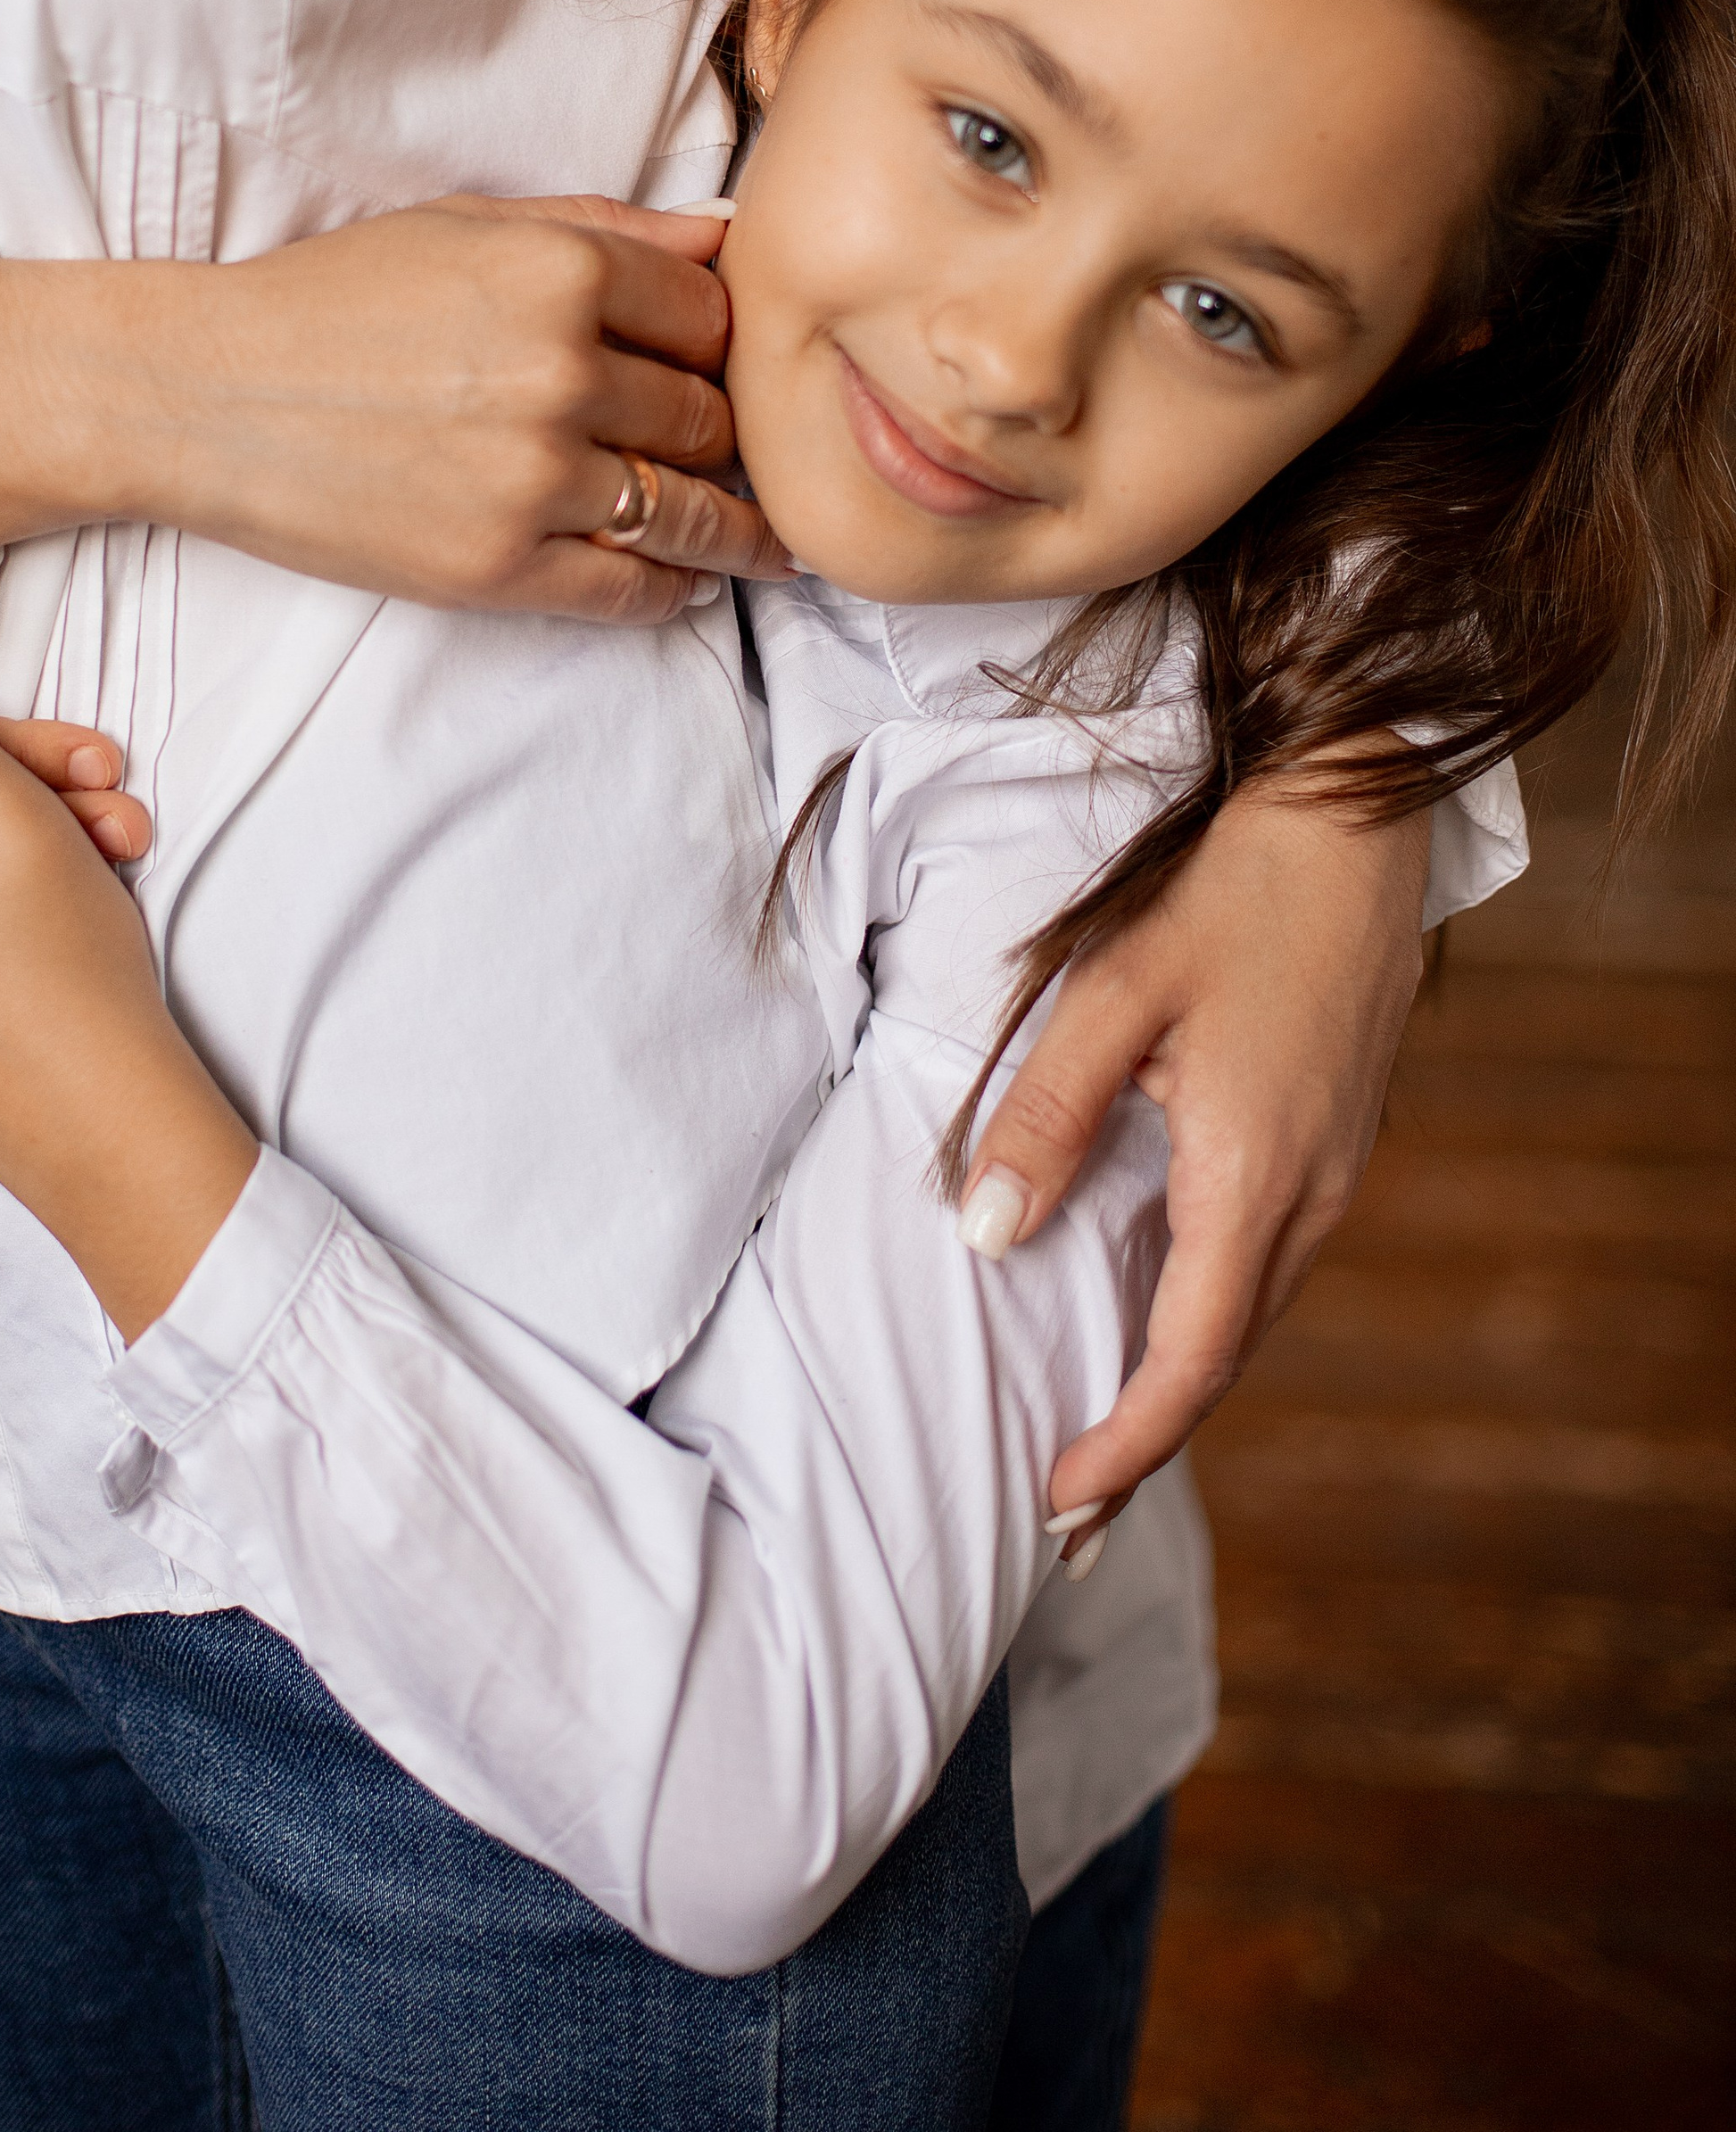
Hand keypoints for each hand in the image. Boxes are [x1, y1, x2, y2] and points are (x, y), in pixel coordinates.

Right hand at [0, 198, 793, 622]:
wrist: (205, 394)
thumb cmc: (329, 298)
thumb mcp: (464, 227)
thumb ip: (603, 228)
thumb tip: (722, 236)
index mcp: (561, 271)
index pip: (710, 317)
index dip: (720, 345)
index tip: (719, 369)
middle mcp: (562, 372)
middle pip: (708, 415)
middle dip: (720, 434)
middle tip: (732, 454)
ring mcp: (535, 477)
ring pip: (691, 510)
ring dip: (735, 529)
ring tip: (765, 544)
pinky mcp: (499, 565)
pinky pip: (632, 589)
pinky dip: (673, 590)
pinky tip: (686, 585)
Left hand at [961, 780, 1430, 1544]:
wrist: (1355, 824)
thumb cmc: (1229, 895)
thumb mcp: (1112, 996)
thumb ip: (1042, 1117)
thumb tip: (987, 1237)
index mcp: (1252, 1176)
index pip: (1187, 1360)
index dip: (1124, 1444)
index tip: (1058, 1503)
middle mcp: (1312, 1197)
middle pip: (1225, 1360)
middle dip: (1143, 1444)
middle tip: (1063, 1519)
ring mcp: (1337, 1174)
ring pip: (1252, 1316)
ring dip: (1179, 1388)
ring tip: (1102, 1445)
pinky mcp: (1337, 1146)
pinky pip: (1270, 1267)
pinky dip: (1210, 1321)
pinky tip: (1163, 1326)